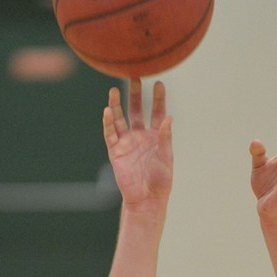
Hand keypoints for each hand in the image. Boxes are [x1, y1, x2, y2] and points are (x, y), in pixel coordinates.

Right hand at [103, 79, 172, 207]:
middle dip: (135, 94)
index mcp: (156, 136)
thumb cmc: (161, 181)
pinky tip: (107, 110)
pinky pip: (110, 134)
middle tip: (134, 77)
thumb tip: (169, 118)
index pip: (157, 112)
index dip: (158, 99)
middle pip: (136, 110)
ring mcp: (127, 142)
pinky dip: (108, 122)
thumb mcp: (167, 157)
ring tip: (113, 89)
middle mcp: (140, 136)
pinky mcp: (116, 151)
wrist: (147, 198)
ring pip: (120, 119)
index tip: (159, 83)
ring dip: (117, 105)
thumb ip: (166, 137)